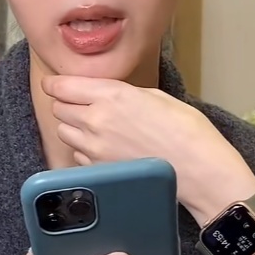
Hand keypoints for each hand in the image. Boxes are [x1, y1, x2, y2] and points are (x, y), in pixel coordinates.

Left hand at [42, 75, 254, 220]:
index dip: (56, 84)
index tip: (56, 84)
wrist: (198, 168)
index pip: (62, 86)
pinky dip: (84, 148)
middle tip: (83, 104)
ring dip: (73, 127)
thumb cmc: (185, 129)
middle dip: (67, 104)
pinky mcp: (98, 170)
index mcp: (111, 94)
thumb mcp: (153, 96)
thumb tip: (102, 94)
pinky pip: (77, 154)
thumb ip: (119, 93)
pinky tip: (105, 147)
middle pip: (59, 108)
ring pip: (63, 132)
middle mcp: (96, 120)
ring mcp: (94, 148)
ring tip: (95, 127)